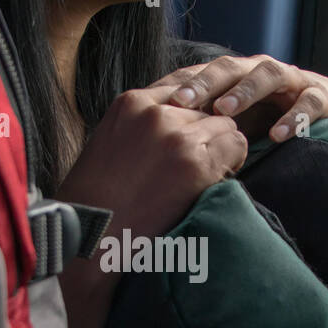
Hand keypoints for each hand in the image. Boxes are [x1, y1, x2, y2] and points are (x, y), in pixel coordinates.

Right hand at [54, 83, 246, 327]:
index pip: (181, 87)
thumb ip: (141, 126)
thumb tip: (176, 121)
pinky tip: (213, 185)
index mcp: (130, 103)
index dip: (192, 114)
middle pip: (207, 108)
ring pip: (225, 126)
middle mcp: (154, 111)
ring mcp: (176, 135)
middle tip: (192, 170)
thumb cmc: (96, 203)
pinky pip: (236, 147)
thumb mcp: (111, 144)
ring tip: (201, 181)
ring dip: (220, 152)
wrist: (91, 241)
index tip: (191, 137)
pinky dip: (232, 165)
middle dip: (205, 135)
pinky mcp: (195, 162)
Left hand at [156, 54, 327, 141]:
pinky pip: (307, 103)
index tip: (156, 105)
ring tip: (224, 112)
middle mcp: (260, 70)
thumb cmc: (269, 115)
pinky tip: (278, 136)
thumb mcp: (235, 120)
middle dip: (204, 83)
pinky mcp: (320, 95)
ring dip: (243, 92)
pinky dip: (293, 118)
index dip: (180, 86)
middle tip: (182, 102)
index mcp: (236, 75)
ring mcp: (291, 80)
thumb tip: (164, 145)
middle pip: (228, 68)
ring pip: (266, 75)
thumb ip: (205, 124)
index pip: (204, 73)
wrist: (327, 106)